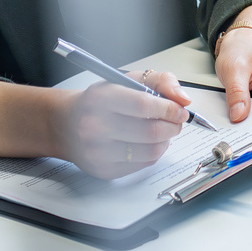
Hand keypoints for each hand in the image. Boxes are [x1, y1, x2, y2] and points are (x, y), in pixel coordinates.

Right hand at [54, 72, 188, 178]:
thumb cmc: (103, 100)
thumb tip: (183, 99)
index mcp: (101, 98)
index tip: (180, 109)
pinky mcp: (104, 170)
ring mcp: (97, 152)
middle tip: (176, 121)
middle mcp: (94, 126)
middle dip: (173, 126)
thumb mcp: (129, 80)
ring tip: (163, 131)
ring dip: (166, 140)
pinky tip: (148, 142)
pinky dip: (154, 152)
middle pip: (151, 131)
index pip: (144, 106)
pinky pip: (144, 164)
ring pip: (151, 151)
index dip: (169, 109)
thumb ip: (161, 81)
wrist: (68, 124)